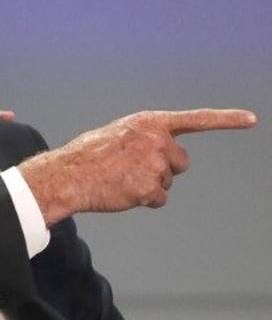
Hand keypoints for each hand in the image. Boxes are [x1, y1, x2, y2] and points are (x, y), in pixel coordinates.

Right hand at [18, 109, 256, 226]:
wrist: (69, 175)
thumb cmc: (88, 154)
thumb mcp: (119, 133)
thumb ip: (144, 138)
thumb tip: (160, 155)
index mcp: (149, 123)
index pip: (195, 119)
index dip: (226, 120)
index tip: (251, 119)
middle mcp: (157, 141)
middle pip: (180, 162)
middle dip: (163, 168)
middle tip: (133, 169)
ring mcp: (155, 165)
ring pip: (167, 182)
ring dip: (149, 185)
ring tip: (121, 179)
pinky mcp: (151, 189)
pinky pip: (158, 199)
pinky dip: (143, 200)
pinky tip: (122, 192)